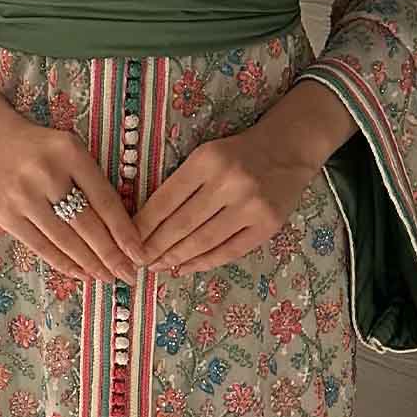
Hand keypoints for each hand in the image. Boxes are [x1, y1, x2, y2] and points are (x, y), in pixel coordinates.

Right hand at [0, 38, 144, 281]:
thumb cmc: (37, 147)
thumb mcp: (68, 150)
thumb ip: (91, 181)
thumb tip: (120, 230)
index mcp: (69, 153)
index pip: (104, 199)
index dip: (124, 231)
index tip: (139, 253)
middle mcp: (46, 174)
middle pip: (86, 225)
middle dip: (111, 255)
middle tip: (129, 274)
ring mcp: (23, 197)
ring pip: (65, 241)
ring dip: (90, 264)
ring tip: (108, 278)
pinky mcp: (5, 216)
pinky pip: (41, 247)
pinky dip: (64, 263)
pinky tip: (81, 273)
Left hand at [135, 80, 356, 274]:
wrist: (288, 149)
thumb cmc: (239, 154)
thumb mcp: (207, 156)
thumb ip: (181, 184)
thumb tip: (148, 225)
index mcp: (208, 160)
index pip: (166, 199)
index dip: (144, 225)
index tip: (128, 241)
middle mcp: (229, 183)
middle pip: (182, 224)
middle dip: (155, 247)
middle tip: (138, 261)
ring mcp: (251, 207)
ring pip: (203, 241)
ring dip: (176, 258)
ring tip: (158, 266)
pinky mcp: (267, 226)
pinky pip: (229, 251)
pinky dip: (203, 262)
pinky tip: (185, 268)